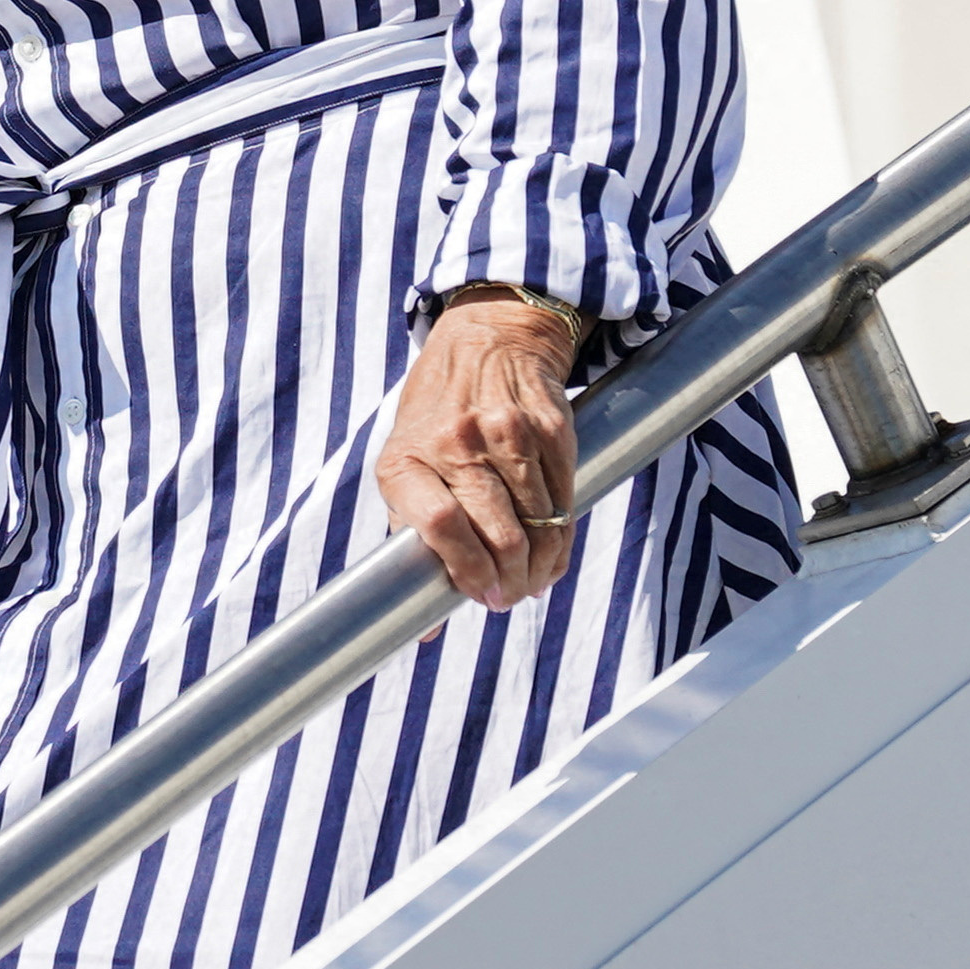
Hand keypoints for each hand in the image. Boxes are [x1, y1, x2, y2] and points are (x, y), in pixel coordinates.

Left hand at [373, 291, 586, 608]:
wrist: (488, 338)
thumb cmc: (438, 413)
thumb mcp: (404, 460)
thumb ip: (410, 534)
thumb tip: (420, 630)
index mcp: (409, 458)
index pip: (441, 526)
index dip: (468, 572)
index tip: (481, 597)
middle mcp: (458, 443)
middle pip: (498, 535)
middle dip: (510, 583)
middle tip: (509, 598)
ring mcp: (509, 434)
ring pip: (538, 526)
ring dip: (539, 568)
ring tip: (531, 582)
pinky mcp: (552, 430)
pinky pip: (565, 502)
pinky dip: (560, 540)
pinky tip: (551, 554)